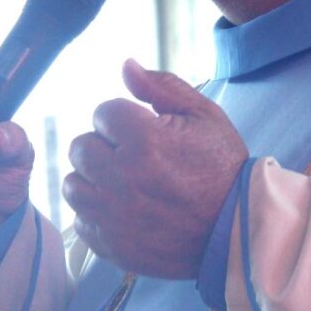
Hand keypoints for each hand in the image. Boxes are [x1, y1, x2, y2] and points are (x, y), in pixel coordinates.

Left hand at [64, 59, 247, 278]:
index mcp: (145, 140)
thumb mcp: (206, 117)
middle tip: (135, 157)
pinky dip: (98, 213)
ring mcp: (114, 215)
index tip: (144, 132)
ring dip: (94, 179)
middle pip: (80, 147)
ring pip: (73, 184)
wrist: (237, 228)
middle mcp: (122, 178)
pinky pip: (81, 219)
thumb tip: (125, 65)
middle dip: (104, 146)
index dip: (123, 119)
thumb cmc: (223, 168)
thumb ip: (163, 87)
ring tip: (125, 183)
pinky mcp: (111, 244)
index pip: (102, 113)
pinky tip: (125, 209)